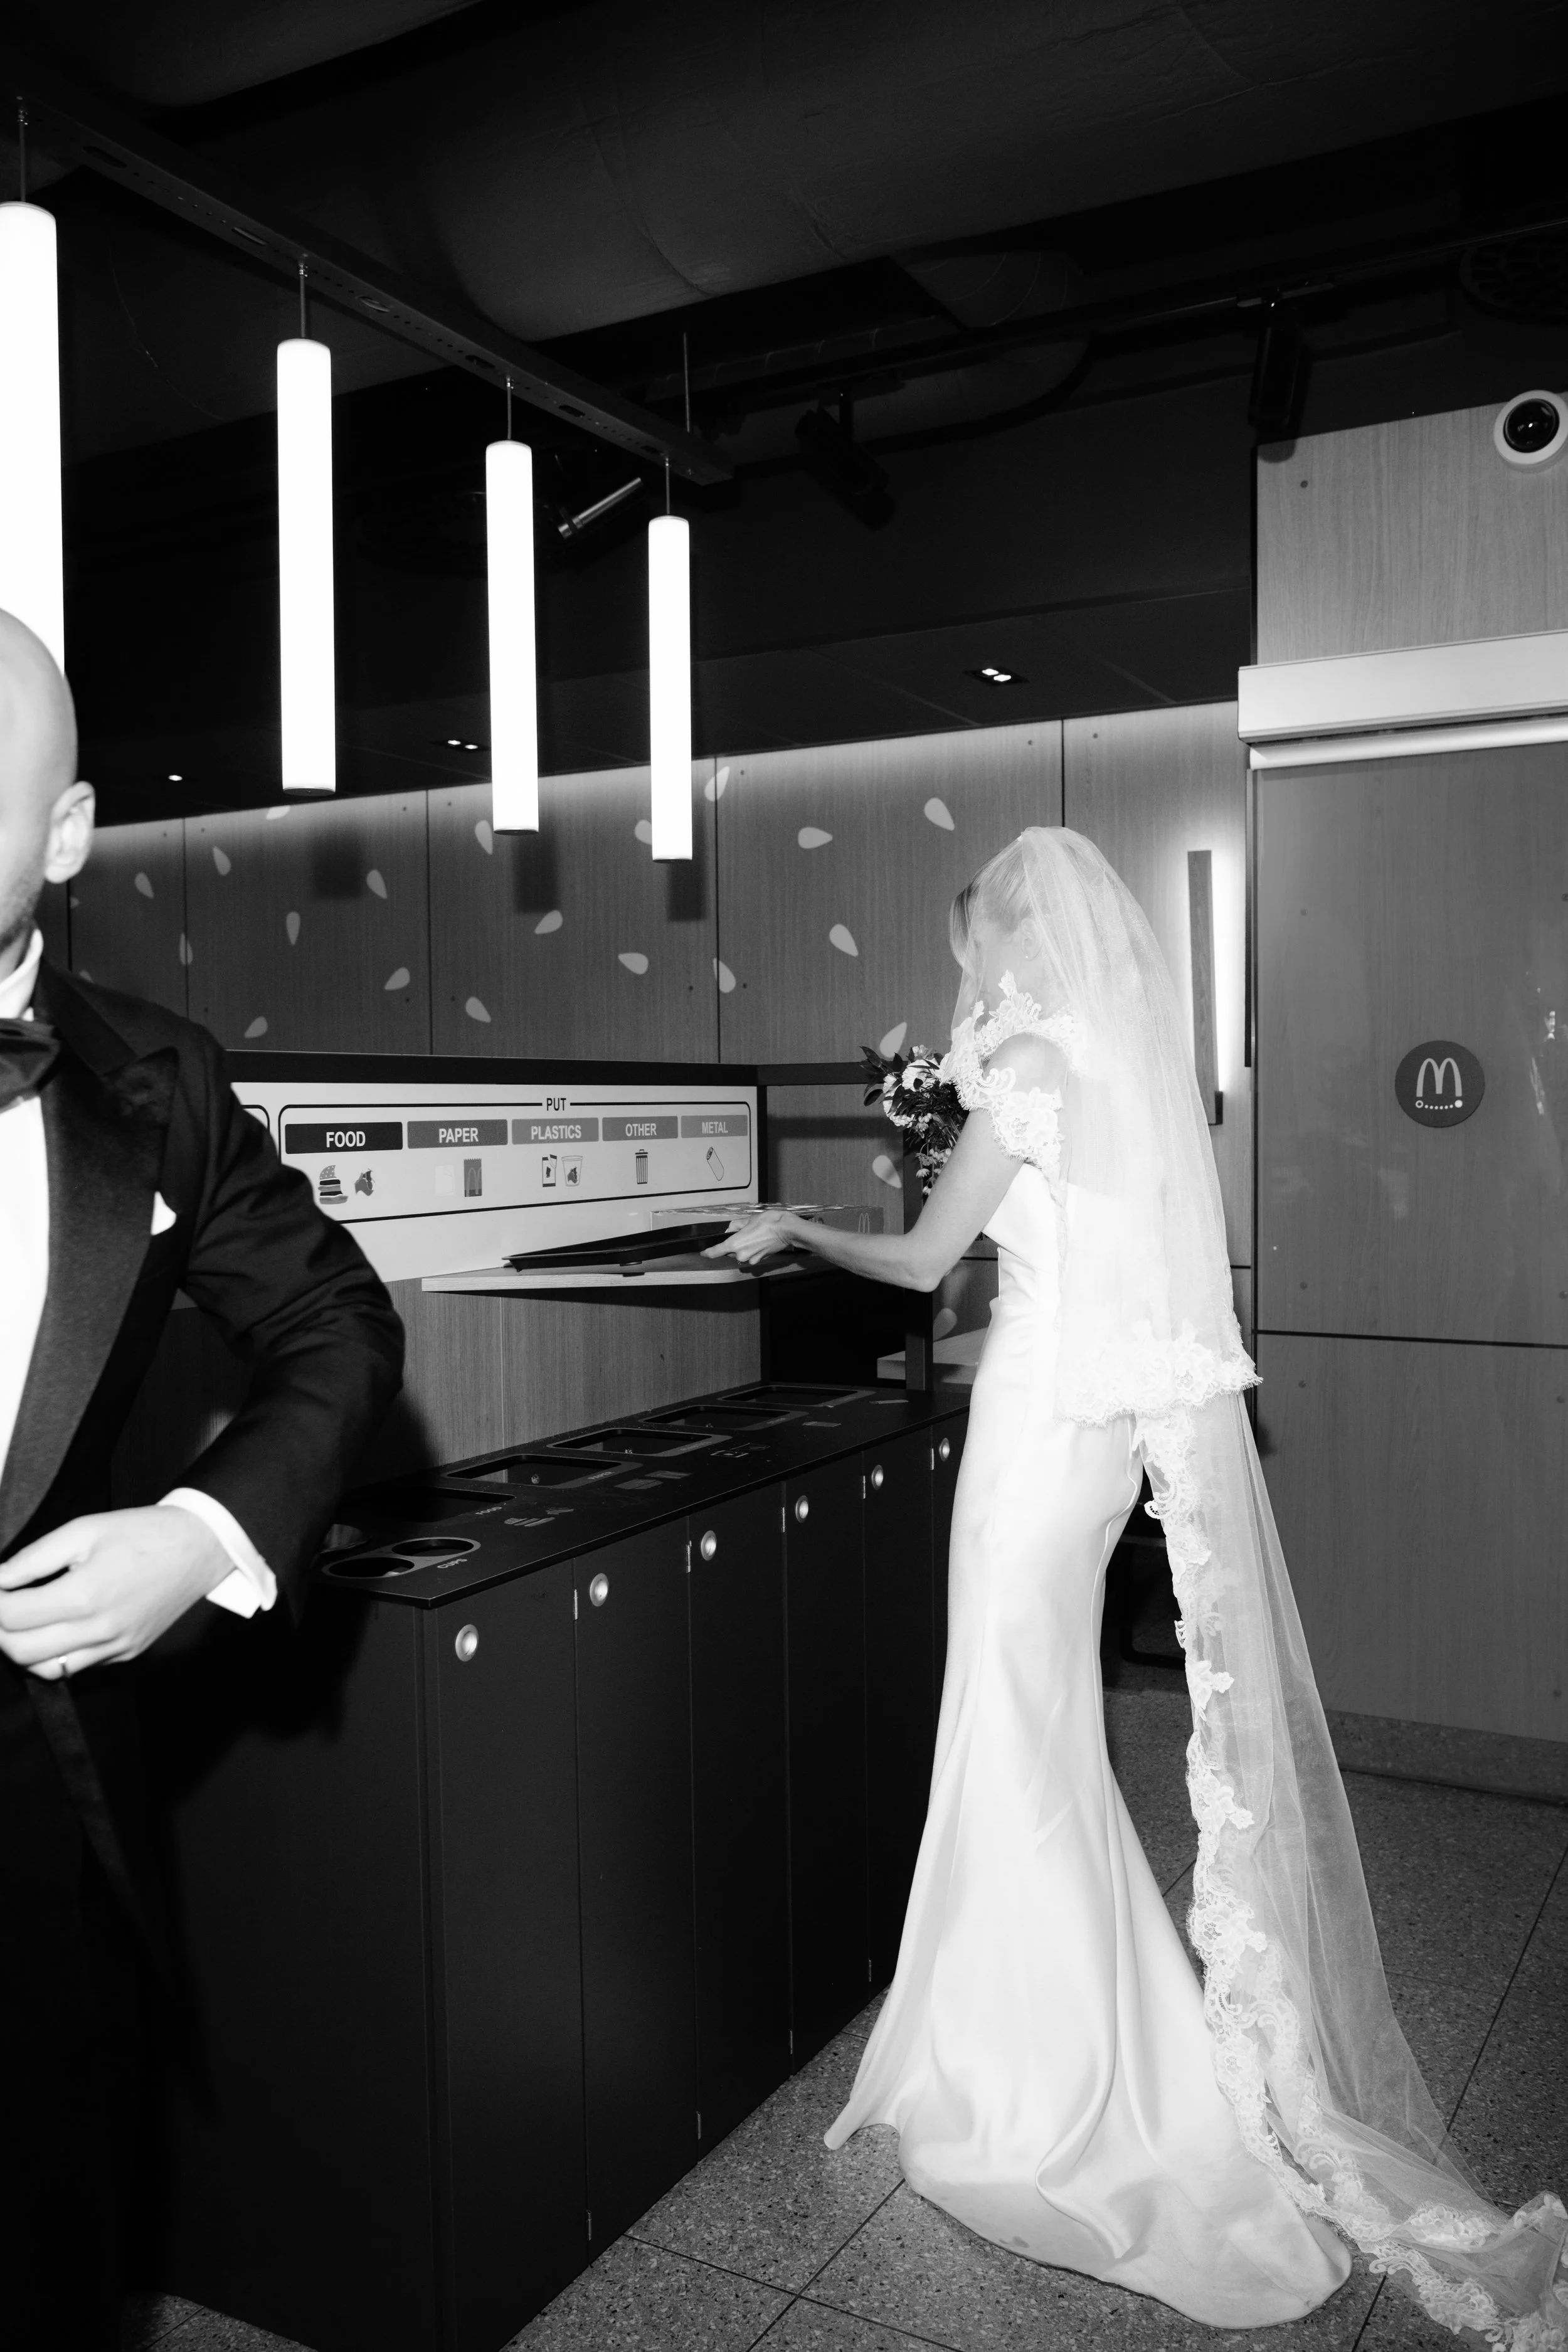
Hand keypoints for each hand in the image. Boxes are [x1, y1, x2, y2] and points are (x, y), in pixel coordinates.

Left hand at [0, 1506, 232, 1678]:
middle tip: (2, 1604)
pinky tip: (56, 1627)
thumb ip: (33, 1558)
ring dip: (23, 1648)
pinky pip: (76, 1667)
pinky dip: (54, 1653)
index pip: (12, 1616)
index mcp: (85, 1595)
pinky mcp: (126, 1653)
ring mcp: (114, 1647)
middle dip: (0, 1629)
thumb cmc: (143, 1532)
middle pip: (20, 1651)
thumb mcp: (83, 1529)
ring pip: (45, 1669)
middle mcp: (99, 1630)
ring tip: (23, 1620)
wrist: (199, 1547)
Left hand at [704, 1208, 799, 1266]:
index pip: (715, 1252)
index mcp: (735, 1244)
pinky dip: (752, 1249)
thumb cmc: (769, 1222)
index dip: (707, 1253)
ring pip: (741, 1254)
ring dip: (743, 1246)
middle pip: (730, 1252)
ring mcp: (751, 1258)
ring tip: (753, 1235)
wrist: (787, 1230)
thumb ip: (735, 1226)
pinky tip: (759, 1240)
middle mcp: (741, 1254)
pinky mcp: (760, 1259)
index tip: (703, 1253)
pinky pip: (750, 1255)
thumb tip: (730, 1230)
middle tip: (742, 1232)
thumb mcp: (748, 1219)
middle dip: (732, 1243)